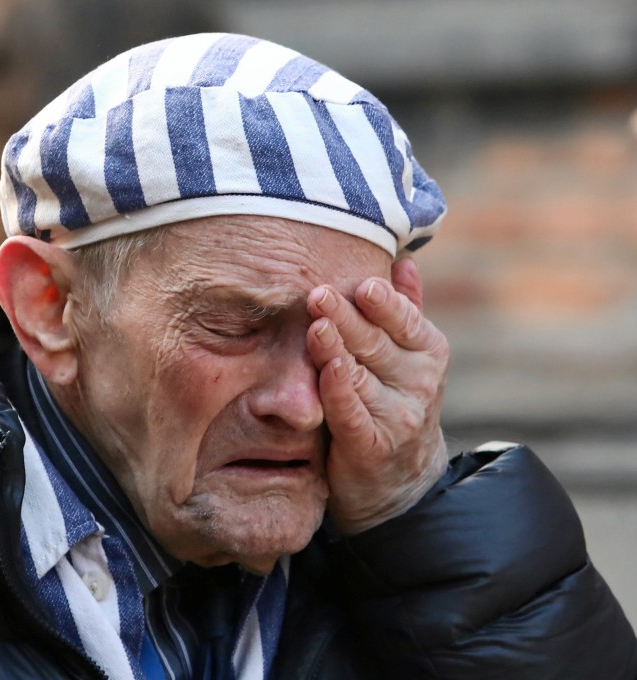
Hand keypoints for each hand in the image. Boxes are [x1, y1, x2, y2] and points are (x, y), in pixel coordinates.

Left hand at [306, 257, 448, 534]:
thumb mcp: (406, 356)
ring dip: (337, 351)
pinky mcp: (371, 445)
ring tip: (316, 327)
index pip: (404, 319)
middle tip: (318, 294)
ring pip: (362, 375)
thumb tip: (403, 260)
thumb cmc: (392, 402)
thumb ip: (404, 311)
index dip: (382, 302)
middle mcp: (419, 381)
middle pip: (376, 342)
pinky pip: (352, 412)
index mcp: (428, 351)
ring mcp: (398, 415)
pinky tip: (327, 371)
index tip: (361, 284)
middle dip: (346, 318)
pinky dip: (339, 391)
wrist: (398, 481)